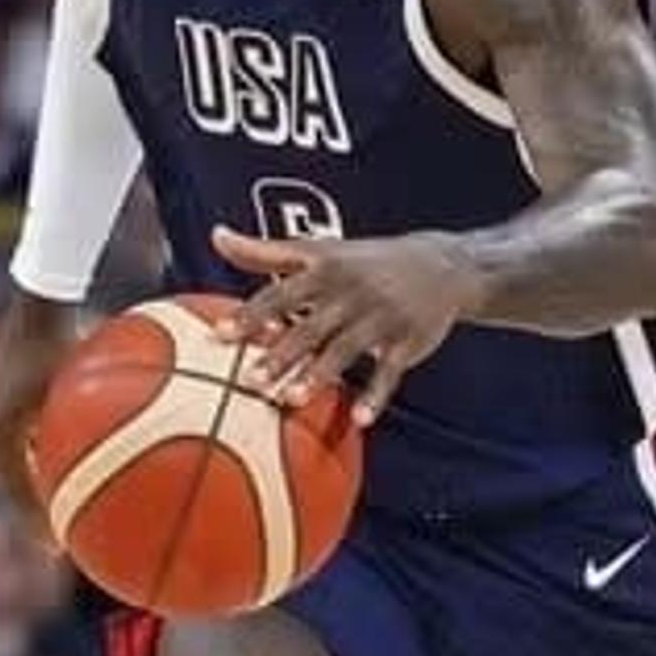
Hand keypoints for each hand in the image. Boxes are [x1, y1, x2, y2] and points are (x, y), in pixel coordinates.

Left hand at [214, 226, 482, 424]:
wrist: (439, 265)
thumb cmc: (364, 262)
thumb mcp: (318, 249)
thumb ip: (265, 250)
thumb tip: (216, 237)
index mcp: (325, 269)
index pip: (281, 292)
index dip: (251, 314)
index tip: (221, 334)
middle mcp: (351, 292)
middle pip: (310, 325)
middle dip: (281, 352)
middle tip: (251, 378)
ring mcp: (380, 318)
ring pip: (345, 350)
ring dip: (318, 375)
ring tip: (291, 400)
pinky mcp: (406, 342)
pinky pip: (388, 373)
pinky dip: (375, 396)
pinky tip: (359, 419)